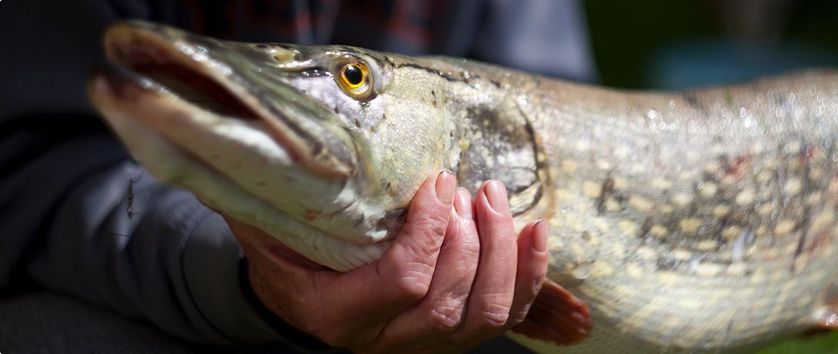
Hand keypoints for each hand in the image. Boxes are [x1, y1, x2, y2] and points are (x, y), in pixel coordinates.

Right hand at [226, 172, 548, 352]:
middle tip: (463, 189)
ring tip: (491, 197)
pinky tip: (535, 229)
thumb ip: (291, 194)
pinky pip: (508, 316)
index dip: (429, 230)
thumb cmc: (286, 249)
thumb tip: (296, 137)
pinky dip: (530, 273)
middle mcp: (385, 338)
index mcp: (338, 313)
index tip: (437, 183)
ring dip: (500, 250)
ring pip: (486, 314)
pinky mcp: (454, 333)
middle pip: (449, 303)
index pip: (402, 281)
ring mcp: (423, 341)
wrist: (296, 291)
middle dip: (469, 238)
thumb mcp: (272, 222)